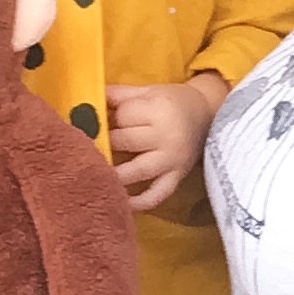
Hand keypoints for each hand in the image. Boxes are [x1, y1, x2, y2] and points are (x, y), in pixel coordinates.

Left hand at [105, 72, 225, 213]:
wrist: (208, 114)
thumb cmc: (173, 101)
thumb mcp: (148, 91)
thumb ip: (119, 95)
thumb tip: (86, 100)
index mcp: (159, 109)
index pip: (123, 116)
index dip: (107, 118)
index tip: (101, 120)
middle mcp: (167, 135)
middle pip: (125, 141)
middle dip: (107, 142)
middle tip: (94, 144)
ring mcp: (172, 160)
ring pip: (137, 170)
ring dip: (114, 174)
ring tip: (96, 173)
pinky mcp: (177, 177)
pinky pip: (158, 194)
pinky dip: (141, 202)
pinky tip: (123, 204)